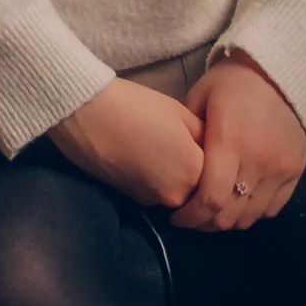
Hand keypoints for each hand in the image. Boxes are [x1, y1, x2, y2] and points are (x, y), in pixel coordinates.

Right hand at [47, 75, 206, 212]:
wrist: (85, 113)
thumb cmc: (134, 105)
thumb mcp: (179, 112)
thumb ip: (204, 136)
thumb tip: (214, 149)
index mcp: (195, 169)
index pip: (220, 178)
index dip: (217, 162)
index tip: (207, 148)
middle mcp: (178, 194)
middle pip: (199, 191)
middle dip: (198, 175)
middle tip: (186, 149)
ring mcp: (153, 200)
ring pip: (177, 195)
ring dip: (176, 180)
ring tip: (161, 151)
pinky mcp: (133, 200)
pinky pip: (156, 194)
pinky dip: (155, 181)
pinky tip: (143, 158)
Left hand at [172, 51, 305, 231]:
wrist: (278, 73)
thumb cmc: (230, 84)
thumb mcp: (199, 98)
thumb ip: (187, 135)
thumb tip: (173, 168)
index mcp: (230, 141)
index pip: (211, 198)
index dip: (191, 216)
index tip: (176, 217)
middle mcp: (259, 160)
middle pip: (231, 214)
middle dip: (206, 223)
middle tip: (191, 219)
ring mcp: (281, 169)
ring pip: (251, 216)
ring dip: (229, 221)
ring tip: (213, 214)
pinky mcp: (297, 172)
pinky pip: (272, 208)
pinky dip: (252, 212)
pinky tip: (238, 203)